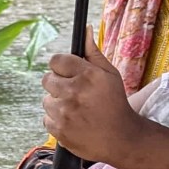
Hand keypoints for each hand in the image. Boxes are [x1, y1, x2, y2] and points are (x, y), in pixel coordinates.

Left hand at [42, 40, 141, 165]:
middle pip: (47, 79)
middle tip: (73, 93)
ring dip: (57, 103)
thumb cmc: (115, 103)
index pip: (56, 61)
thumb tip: (85, 30)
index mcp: (87, 75)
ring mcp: (65, 112)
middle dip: (58, 84)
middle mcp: (74, 92)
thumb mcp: (110, 74)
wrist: (121, 138)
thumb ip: (94, 52)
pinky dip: (57, 120)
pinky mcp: (59, 130)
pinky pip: (46, 119)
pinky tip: (73, 121)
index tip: (68, 73)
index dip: (61, 67)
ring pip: (46, 100)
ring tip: (76, 109)